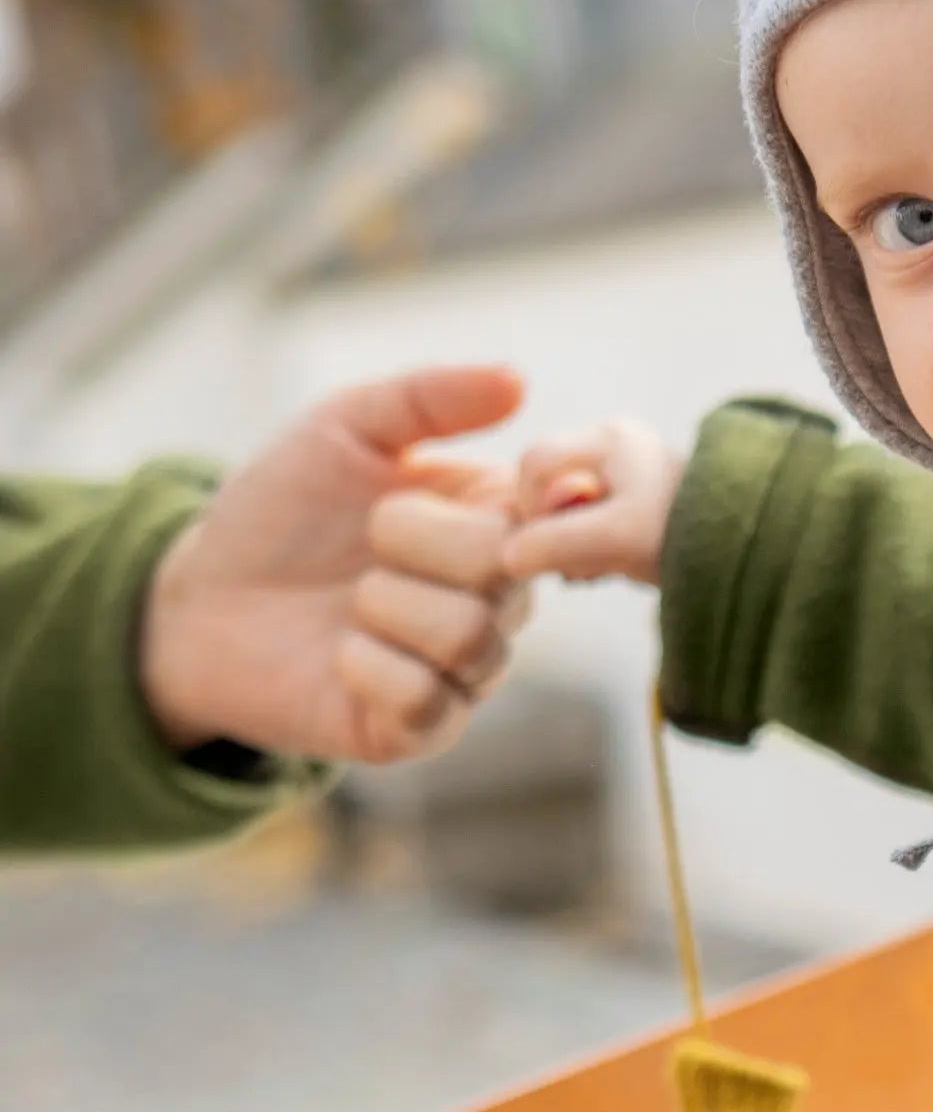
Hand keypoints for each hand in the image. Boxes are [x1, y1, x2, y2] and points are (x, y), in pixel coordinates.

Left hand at [140, 366, 528, 766]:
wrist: (201, 599)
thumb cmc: (278, 510)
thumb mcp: (343, 427)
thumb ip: (428, 398)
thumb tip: (518, 381)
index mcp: (492, 524)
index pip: (552, 515)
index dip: (526, 502)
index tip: (467, 484)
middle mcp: (494, 602)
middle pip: (509, 574)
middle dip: (422, 540)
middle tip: (371, 533)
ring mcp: (461, 672)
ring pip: (471, 639)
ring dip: (390, 604)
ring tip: (351, 598)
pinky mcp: (420, 730)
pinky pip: (428, 702)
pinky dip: (370, 666)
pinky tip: (339, 652)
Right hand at [505, 417, 684, 588]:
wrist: (749, 558)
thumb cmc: (687, 539)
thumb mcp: (619, 540)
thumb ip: (559, 542)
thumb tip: (508, 555)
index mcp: (611, 438)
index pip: (534, 462)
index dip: (529, 507)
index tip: (551, 545)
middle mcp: (615, 443)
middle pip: (543, 484)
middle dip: (552, 529)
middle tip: (580, 565)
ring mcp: (624, 472)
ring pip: (561, 508)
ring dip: (570, 546)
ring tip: (601, 570)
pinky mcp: (632, 503)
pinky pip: (585, 523)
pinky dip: (588, 552)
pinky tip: (609, 570)